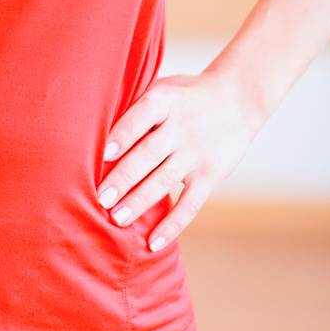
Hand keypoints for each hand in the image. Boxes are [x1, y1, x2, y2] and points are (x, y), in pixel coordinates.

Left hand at [97, 67, 265, 250]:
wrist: (237, 100)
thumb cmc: (184, 95)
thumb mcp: (163, 88)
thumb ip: (136, 105)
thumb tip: (92, 128)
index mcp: (164, 100)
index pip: (140, 118)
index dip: (122, 135)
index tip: (103, 154)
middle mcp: (181, 127)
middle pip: (148, 154)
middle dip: (124, 178)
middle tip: (101, 198)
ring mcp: (197, 153)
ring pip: (164, 181)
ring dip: (140, 202)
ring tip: (117, 219)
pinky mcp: (210, 176)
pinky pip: (190, 204)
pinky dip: (172, 225)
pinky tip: (153, 243)